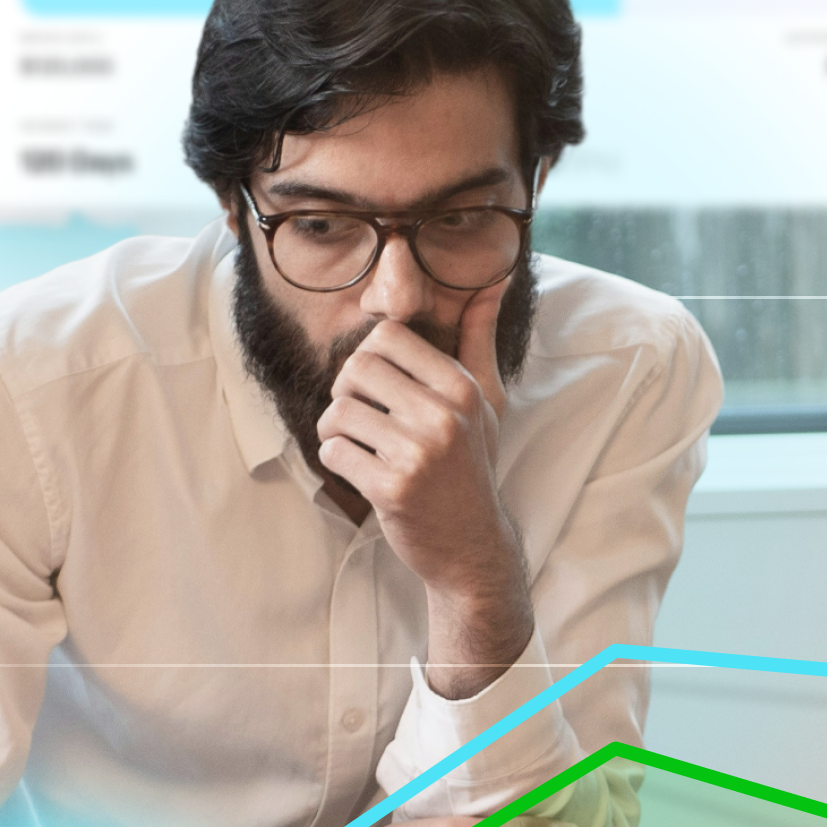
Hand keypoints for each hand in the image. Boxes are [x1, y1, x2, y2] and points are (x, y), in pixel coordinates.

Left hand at [314, 274, 523, 601]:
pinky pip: (334, 452)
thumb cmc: (472, 465)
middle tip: (360, 416)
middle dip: (346, 392)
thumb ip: (480, 340)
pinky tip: (359, 471)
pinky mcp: (392, 488)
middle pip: (355, 368)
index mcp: (463, 388)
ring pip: (338, 412)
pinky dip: (336, 460)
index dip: (370, 359)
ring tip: (356, 444)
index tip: (380, 388)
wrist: (472, 544)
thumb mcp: (487, 402)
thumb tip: (492, 282)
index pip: (387, 338)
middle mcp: (444, 416)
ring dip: (335, 430)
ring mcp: (418, 453)